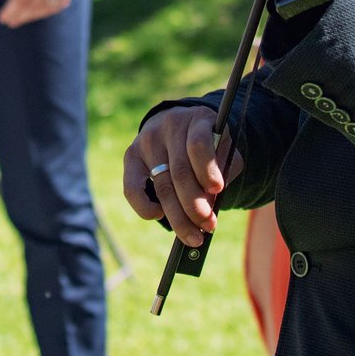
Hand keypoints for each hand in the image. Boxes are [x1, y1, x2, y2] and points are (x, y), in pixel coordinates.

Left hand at [0, 0, 90, 27]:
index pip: (21, 0)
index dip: (11, 11)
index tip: (3, 18)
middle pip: (33, 7)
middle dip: (20, 16)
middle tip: (10, 22)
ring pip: (47, 8)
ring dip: (34, 15)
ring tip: (23, 18)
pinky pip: (60, 3)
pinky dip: (49, 9)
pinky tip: (41, 11)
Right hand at [122, 104, 241, 246]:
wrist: (182, 126)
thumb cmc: (209, 146)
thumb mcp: (223, 150)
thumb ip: (221, 173)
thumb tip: (208, 207)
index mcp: (198, 119)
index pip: (198, 144)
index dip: (207, 169)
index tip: (218, 190)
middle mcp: (169, 126)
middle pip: (180, 172)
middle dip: (195, 205)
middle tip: (208, 227)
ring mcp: (146, 141)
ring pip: (162, 186)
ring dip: (179, 216)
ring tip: (194, 236)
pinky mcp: (131, 155)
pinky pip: (132, 188)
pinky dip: (145, 207)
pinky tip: (159, 215)